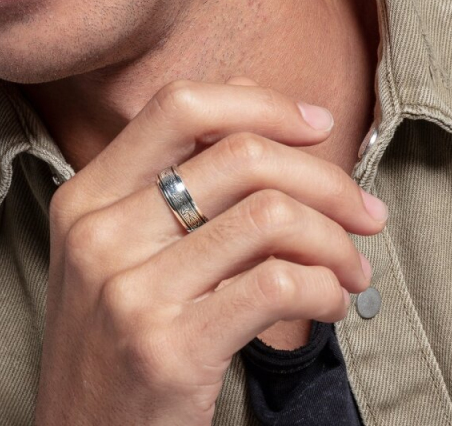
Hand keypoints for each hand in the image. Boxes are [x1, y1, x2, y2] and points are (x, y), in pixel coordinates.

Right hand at [33, 77, 386, 425]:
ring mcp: (130, 289)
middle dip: (325, 179)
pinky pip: (278, 285)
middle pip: (240, 155)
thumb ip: (174, 178)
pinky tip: (330, 304)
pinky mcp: (169, 347)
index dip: (259, 103)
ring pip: (270, 216)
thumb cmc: (117, 338)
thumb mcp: (119, 249)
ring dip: (335, 241)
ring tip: (351, 268)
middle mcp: (100, 231)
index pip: (179, 106)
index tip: (317, 124)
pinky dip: (326, 288)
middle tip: (364, 210)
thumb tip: (256, 104)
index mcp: (87, 195)